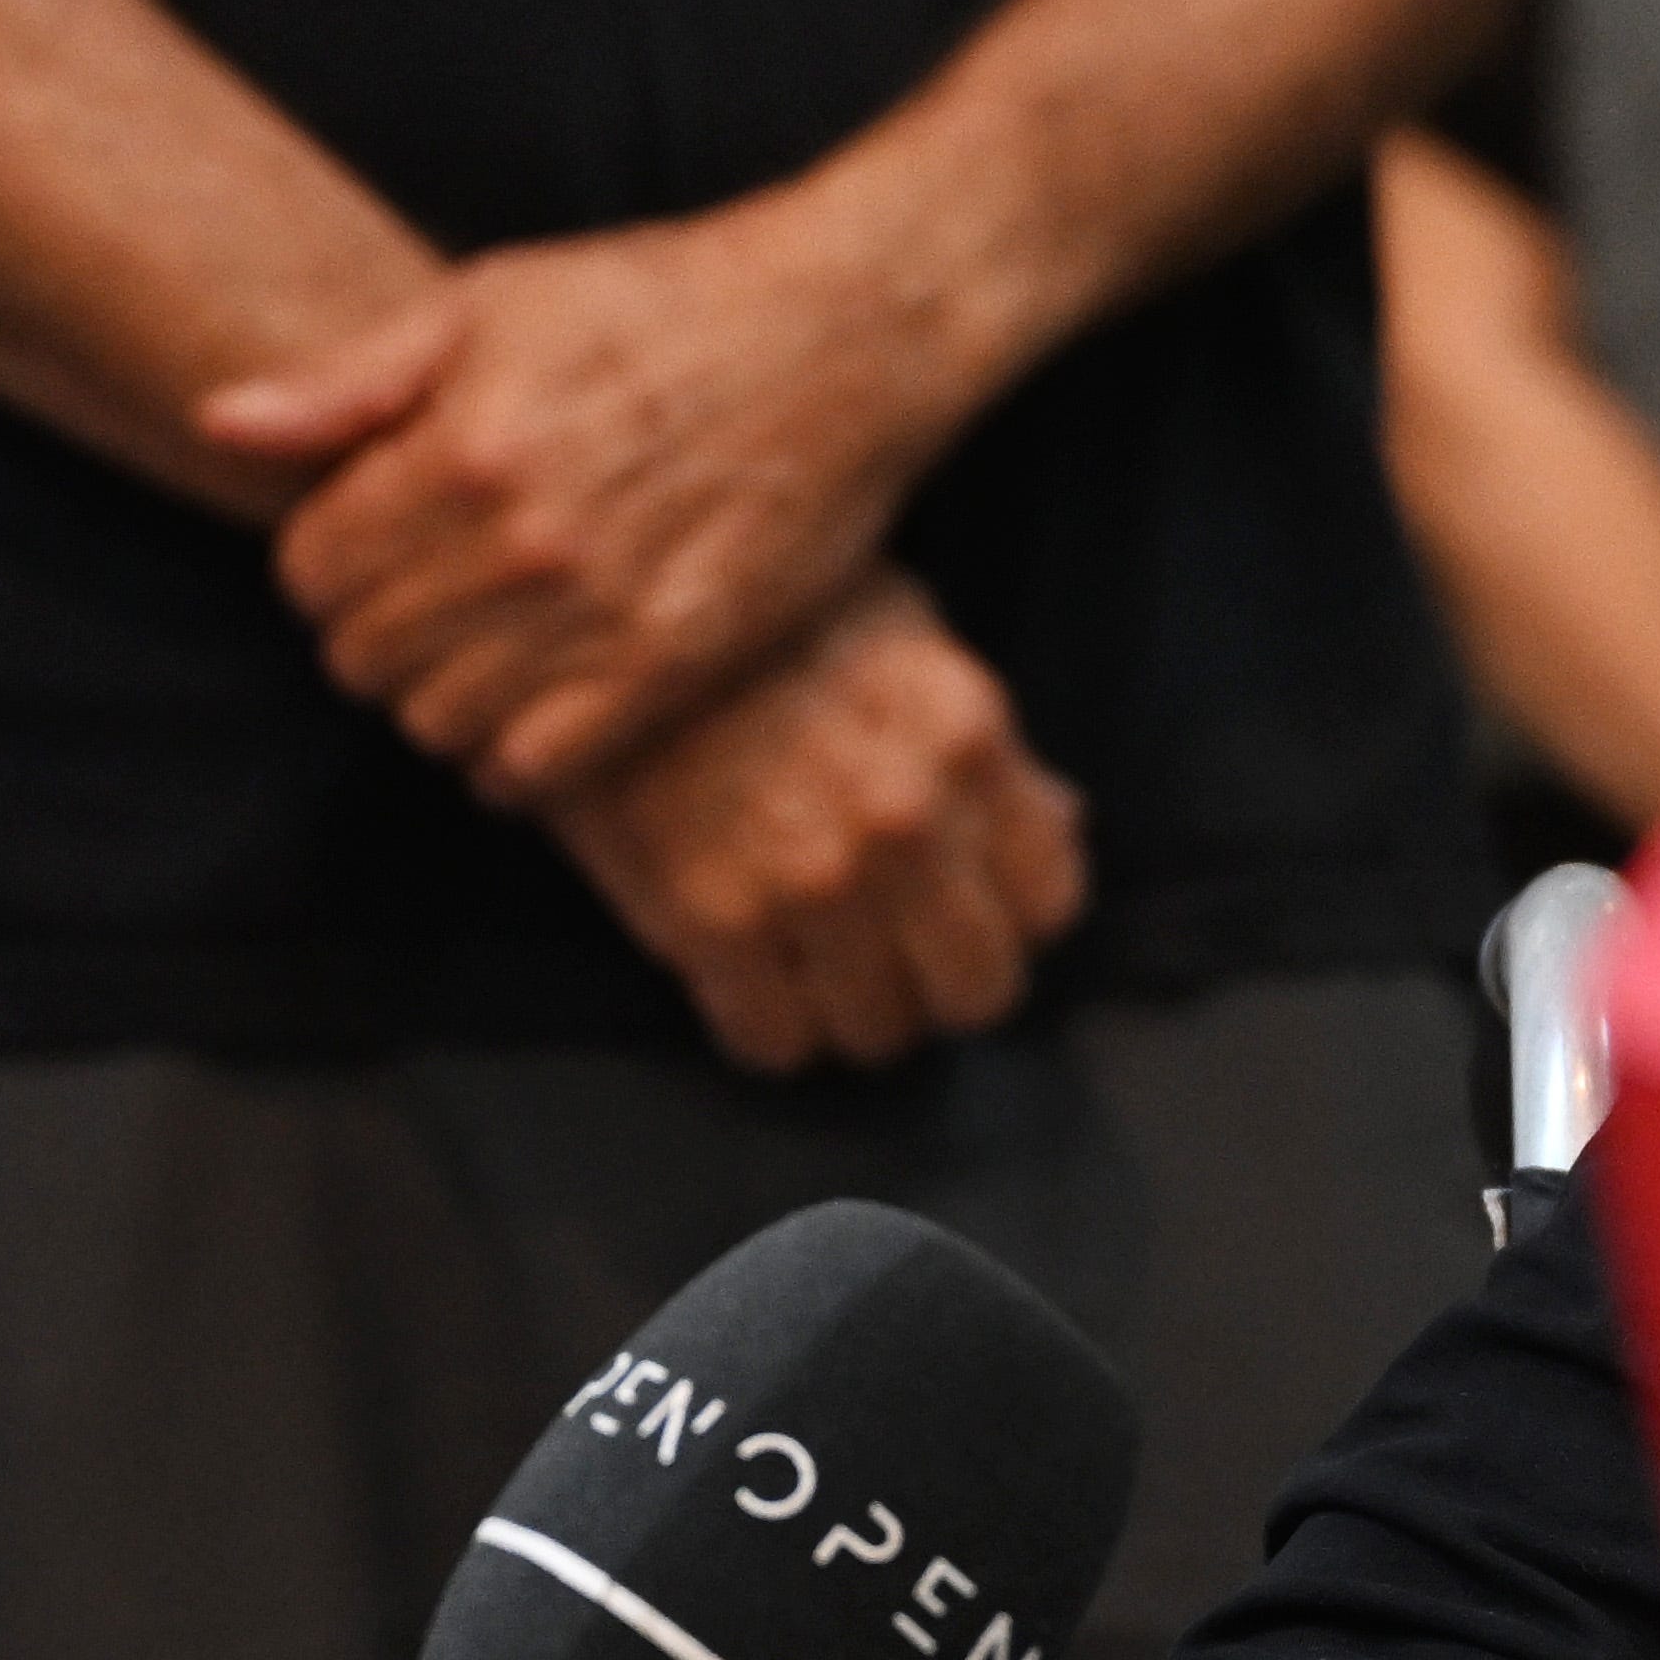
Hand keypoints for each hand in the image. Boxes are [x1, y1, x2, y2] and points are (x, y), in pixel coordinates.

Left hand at [196, 202, 990, 805]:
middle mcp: (524, 545)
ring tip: (478, 647)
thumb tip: (220, 426)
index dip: (323, 561)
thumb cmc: (660, 298)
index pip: (311, 572)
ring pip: (436, 724)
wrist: (843, 332)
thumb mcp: (491, 301)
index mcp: (464, 448)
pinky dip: (508, 757)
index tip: (366, 541)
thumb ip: (349, 381)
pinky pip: (536, 769)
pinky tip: (528, 705)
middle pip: (364, 658)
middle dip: (372, 631)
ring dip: (437, 696)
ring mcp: (603, 616)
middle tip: (422, 597)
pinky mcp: (676, 668)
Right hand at [536, 575, 1087, 1073]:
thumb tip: (1061, 819)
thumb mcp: (904, 638)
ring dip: (855, 1012)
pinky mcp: (713, 924)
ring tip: (821, 969)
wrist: (599, 617)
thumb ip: (984, 747)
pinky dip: (768, 1027)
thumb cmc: (761, 619)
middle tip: (900, 956)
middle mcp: (905, 823)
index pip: (1051, 903)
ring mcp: (810, 881)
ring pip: (881, 1034)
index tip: (971, 909)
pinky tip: (752, 982)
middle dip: (943, 983)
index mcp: (965, 740)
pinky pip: (776, 1043)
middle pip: (978, 990)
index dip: (1012, 916)